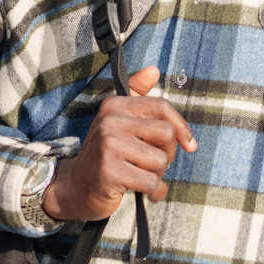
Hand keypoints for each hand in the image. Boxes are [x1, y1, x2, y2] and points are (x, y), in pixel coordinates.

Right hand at [42, 67, 196, 221]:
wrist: (75, 187)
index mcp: (115, 106)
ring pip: (161, 161)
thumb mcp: (117, 121)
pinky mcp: (110, 172)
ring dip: (158, 175)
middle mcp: (110, 122)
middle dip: (168, 154)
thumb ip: (136, 93)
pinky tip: (147, 193)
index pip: (162, 107)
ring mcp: (108, 146)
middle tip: (154, 164)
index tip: (189, 144)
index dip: (182, 127)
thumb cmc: (105, 155)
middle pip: (167, 134)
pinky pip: (151, 182)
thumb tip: (153, 70)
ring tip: (142, 177)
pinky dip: (155, 192)